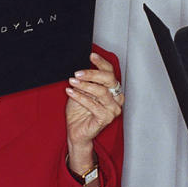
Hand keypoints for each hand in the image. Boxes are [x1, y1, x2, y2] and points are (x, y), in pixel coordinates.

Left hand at [64, 52, 123, 169]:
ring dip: (85, 85)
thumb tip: (81, 67)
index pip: (110, 72)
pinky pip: (93, 105)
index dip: (101, 63)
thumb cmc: (79, 111)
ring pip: (101, 92)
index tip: (91, 55)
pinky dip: (80, 97)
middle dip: (92, 74)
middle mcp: (116, 99)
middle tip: (77, 73)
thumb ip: (85, 81)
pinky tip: (71, 92)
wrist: (76, 131)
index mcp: (113, 90)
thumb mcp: (81, 91)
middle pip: (108, 80)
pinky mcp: (106, 118)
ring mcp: (113, 109)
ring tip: (72, 82)